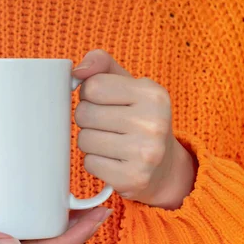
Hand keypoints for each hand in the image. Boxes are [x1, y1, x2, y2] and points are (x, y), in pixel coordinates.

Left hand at [73, 50, 196, 208]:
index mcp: (152, 94)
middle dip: (88, 119)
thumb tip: (77, 70)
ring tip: (111, 143)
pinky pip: (90, 163)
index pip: (92, 86)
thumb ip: (102, 65)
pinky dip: (95, 163)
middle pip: (84, 114)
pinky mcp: (133, 178)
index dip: (90, 95)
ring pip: (84, 140)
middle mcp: (153, 123)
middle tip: (107, 125)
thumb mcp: (129, 85)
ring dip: (90, 142)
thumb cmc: (139, 119)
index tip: (106, 103)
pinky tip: (114, 160)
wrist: (165, 168)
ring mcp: (145, 153)